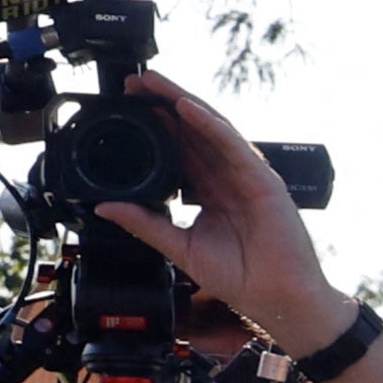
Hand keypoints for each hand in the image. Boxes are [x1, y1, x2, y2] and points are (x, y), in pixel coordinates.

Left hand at [86, 72, 353, 359]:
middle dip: (162, 104)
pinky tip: (186, 108)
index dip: (155, 126)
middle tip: (133, 82)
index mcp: (209, 192)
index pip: (179, 150)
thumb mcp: (180, 247)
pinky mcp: (263, 180)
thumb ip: (144, 224)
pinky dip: (209, 124)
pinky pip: (233, 145)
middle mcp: (228, 178)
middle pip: (192, 131)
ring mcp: (246, 176)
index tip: (126, 107)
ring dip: (181, 102)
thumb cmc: (241, 278)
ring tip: (153, 82)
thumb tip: (105, 207)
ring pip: (210, 129)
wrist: (276, 300)